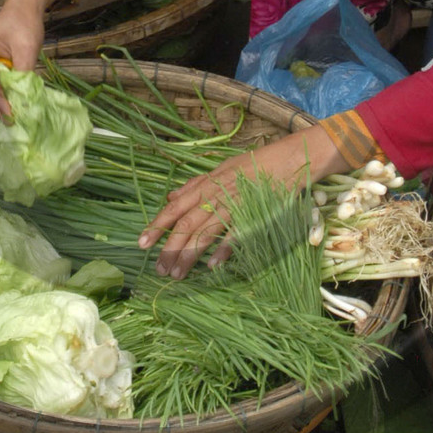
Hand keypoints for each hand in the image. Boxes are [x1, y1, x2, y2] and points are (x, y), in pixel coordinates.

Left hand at [140, 126, 347, 279]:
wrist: (290, 159)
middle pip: (187, 224)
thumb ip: (195, 184)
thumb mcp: (221, 168)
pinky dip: (224, 249)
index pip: (176, 207)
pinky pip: (236, 234)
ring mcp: (235, 205)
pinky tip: (212, 266)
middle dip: (170, 247)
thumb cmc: (256, 164)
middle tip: (158, 268)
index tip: (141, 242)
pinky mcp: (254, 213)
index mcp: (207, 185)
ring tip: (177, 273)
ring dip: (189, 254)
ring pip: (206, 232)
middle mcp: (216, 195)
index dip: (158, 225)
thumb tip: (171, 195)